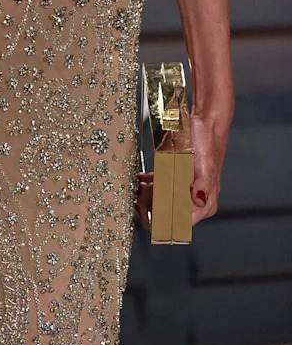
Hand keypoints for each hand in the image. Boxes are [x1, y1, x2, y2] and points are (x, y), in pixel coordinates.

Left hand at [134, 105, 230, 230]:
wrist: (206, 121)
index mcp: (205, 203)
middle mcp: (196, 199)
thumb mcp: (205, 164)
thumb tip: (200, 199)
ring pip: (162, 198)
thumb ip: (203, 184)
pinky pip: (160, 184)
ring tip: (137, 187)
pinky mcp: (178, 175)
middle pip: (169, 212)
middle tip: (136, 198)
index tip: (145, 213)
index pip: (180, 222)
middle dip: (150, 207)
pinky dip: (149, 183)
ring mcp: (186, 187)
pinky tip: (140, 179)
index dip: (161, 221)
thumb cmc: (208, 142)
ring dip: (147, 195)